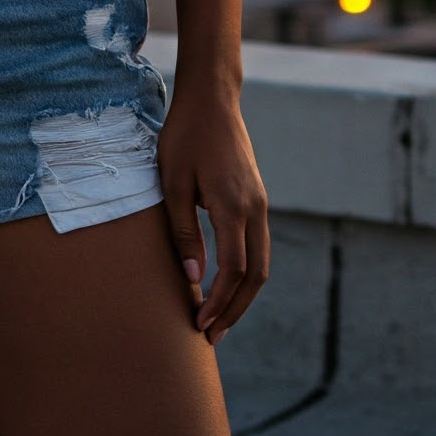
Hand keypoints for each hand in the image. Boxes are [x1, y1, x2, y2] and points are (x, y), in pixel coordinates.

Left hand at [157, 78, 269, 343]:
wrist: (212, 99)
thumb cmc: (184, 137)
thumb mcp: (172, 183)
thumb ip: (183, 231)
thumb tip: (193, 278)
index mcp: (233, 206)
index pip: (234, 271)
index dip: (219, 303)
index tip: (199, 324)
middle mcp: (255, 209)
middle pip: (256, 276)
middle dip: (236, 310)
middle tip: (211, 336)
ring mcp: (260, 204)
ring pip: (262, 263)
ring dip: (243, 295)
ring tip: (219, 318)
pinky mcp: (256, 198)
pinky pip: (258, 246)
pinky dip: (246, 273)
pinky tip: (226, 284)